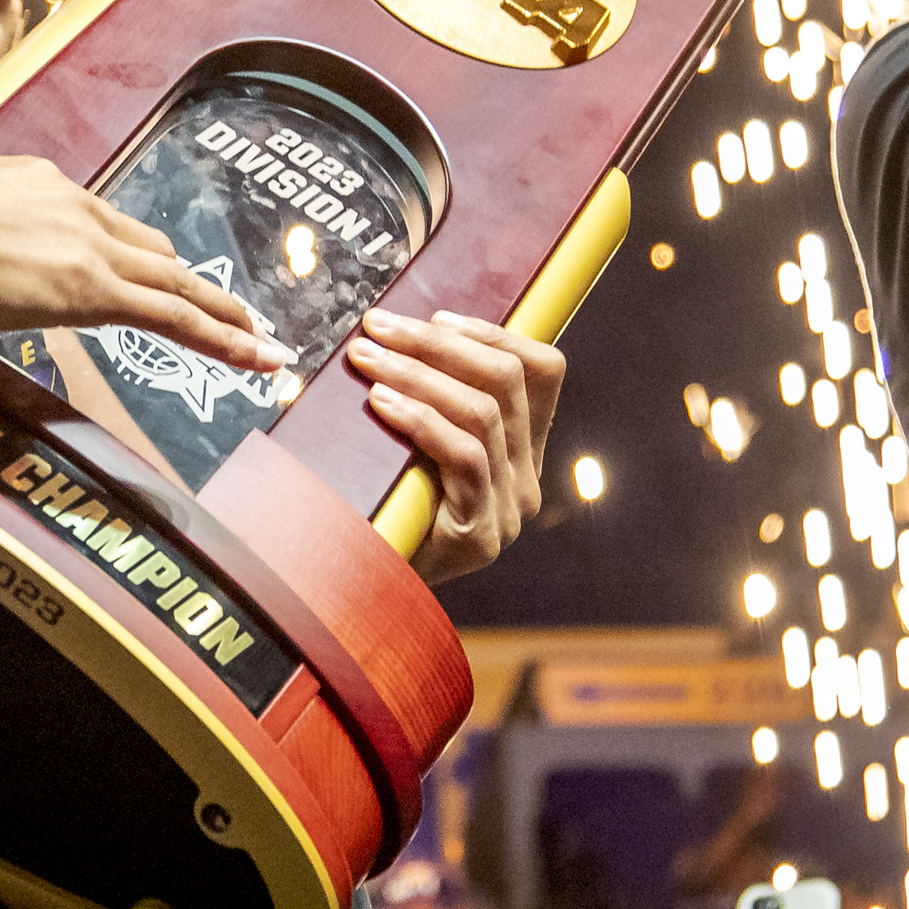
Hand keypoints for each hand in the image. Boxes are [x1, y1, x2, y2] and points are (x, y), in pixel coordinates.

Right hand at [0, 153, 289, 376]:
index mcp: (36, 183)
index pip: (101, 222)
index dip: (129, 253)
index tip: (148, 271)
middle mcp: (76, 209)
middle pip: (148, 251)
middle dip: (186, 283)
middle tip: (221, 308)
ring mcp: (91, 252)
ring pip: (176, 286)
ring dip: (222, 315)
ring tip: (259, 340)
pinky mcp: (97, 293)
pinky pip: (175, 319)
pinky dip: (220, 337)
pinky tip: (250, 355)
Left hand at [348, 312, 565, 581]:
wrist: (365, 591)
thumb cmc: (383, 505)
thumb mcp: (414, 445)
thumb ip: (429, 400)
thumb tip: (399, 329)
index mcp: (523, 451)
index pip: (543, 372)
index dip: (495, 334)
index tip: (436, 316)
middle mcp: (526, 479)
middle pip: (506, 383)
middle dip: (437, 344)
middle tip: (378, 326)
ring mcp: (509, 509)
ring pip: (483, 414)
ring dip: (416, 373)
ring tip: (365, 358)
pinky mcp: (481, 534)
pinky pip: (463, 456)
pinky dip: (419, 419)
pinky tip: (379, 403)